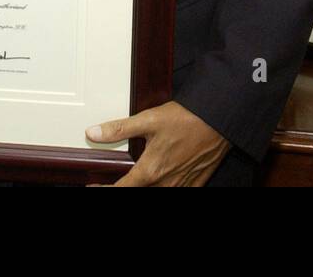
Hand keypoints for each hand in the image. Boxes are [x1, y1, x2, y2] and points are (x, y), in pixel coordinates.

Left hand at [87, 101, 229, 185]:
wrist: (219, 120)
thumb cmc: (186, 119)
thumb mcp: (148, 120)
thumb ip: (119, 129)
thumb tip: (93, 133)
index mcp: (150, 171)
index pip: (121, 190)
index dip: (103, 191)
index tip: (93, 187)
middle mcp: (165, 184)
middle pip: (138, 194)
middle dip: (123, 189)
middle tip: (111, 184)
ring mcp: (181, 186)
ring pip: (156, 194)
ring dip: (143, 188)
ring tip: (135, 180)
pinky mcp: (195, 184)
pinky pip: (176, 192)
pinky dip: (164, 188)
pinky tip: (159, 182)